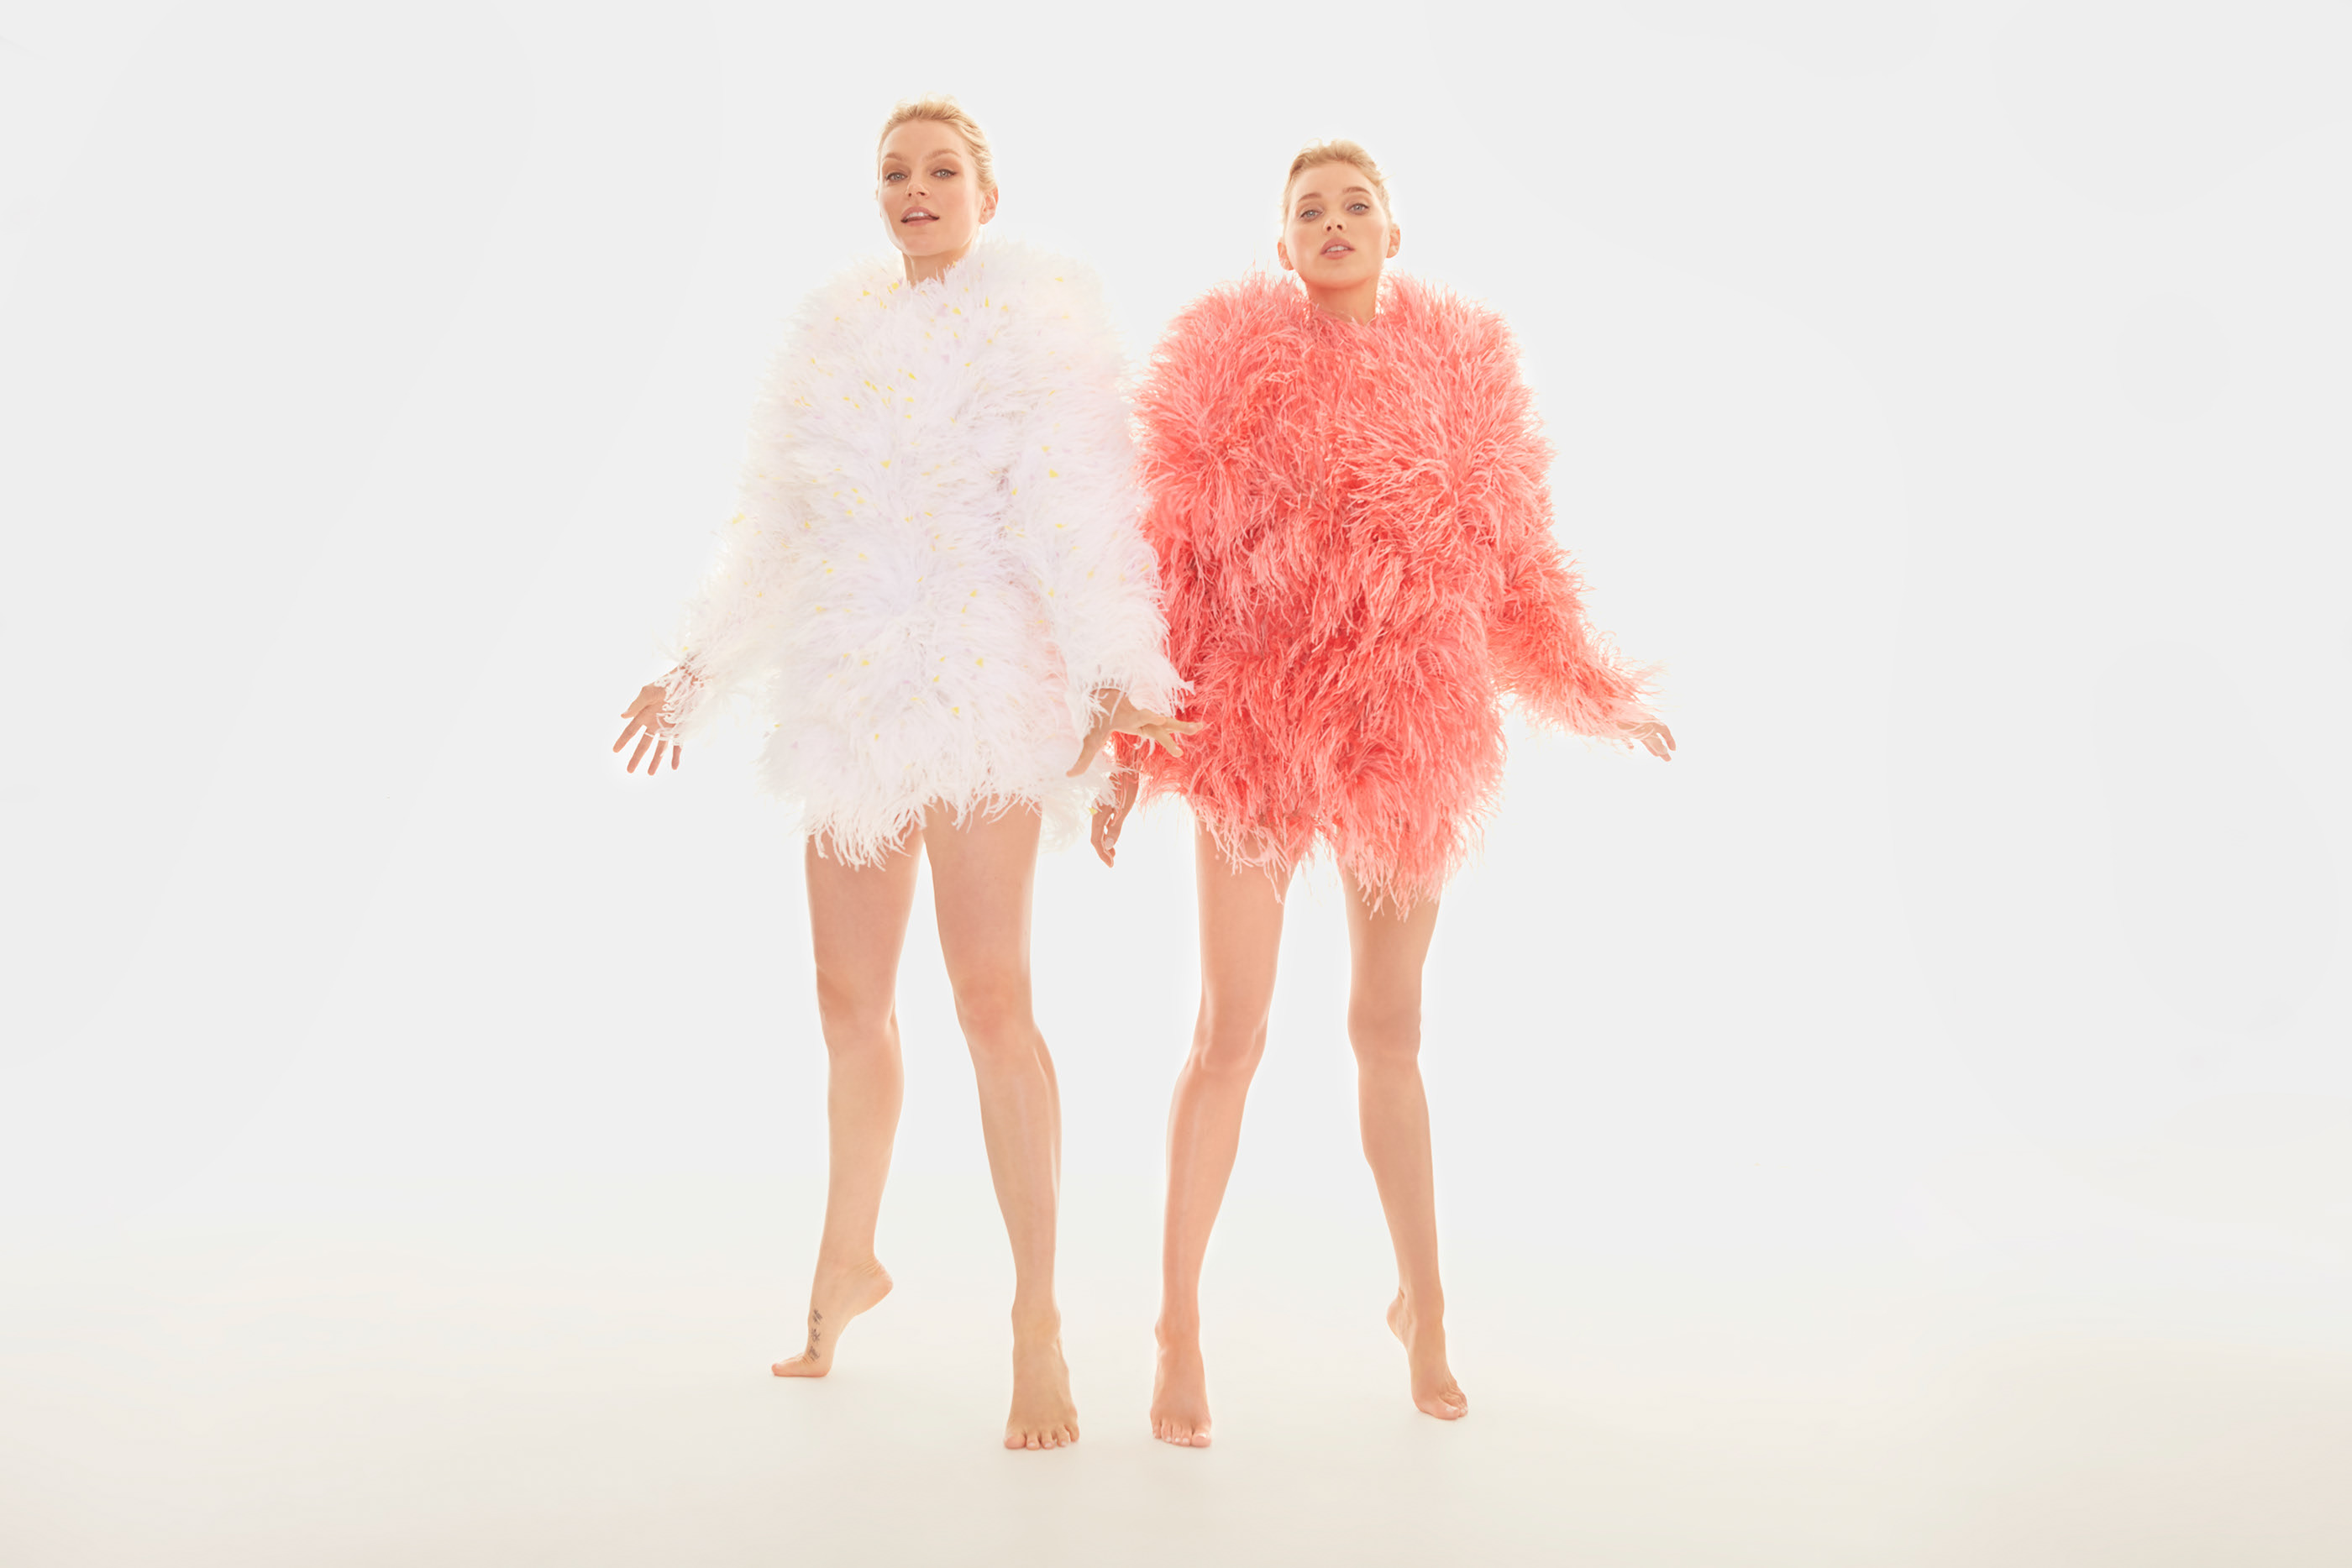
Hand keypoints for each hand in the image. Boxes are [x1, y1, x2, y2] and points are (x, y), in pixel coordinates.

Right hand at [614, 682, 682, 774]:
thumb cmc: (667, 684)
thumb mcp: (648, 693)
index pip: (630, 731)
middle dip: (637, 757)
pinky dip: (676, 756)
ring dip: (655, 761)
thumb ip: (636, 705)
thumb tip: (622, 716)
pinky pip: (678, 745)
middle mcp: (654, 723)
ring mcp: (668, 728)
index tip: (615, 750)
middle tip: (630, 771)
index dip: (623, 740)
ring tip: (650, 773)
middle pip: (644, 744)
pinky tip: (674, 767)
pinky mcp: (681, 729)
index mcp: (644, 714)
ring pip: (660, 748)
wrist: (689, 681)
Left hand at [1067, 689, 1199, 776]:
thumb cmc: (1097, 718)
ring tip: (1201, 727)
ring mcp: (1146, 718)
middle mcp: (1139, 717)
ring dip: (1183, 726)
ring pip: (1167, 722)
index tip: (1157, 716)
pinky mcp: (1151, 720)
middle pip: (1157, 723)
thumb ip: (1082, 759)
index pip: (1138, 717)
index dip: (1147, 717)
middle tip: (1188, 734)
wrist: (1103, 695)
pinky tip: (1195, 728)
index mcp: (1126, 718)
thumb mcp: (1089, 739)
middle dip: (1172, 727)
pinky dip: (1181, 726)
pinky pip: (1167, 724)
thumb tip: (1069, 775)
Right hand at [1090, 769, 1138, 867]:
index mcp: (1099, 814)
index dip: (1102, 854)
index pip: (1096, 840)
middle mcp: (1096, 812)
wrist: (1127, 765)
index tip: (1111, 865)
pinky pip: (1103, 823)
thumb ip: (1116, 827)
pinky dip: (1107, 832)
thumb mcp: (1125, 808)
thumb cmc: (1128, 785)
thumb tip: (1108, 846)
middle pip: (1096, 837)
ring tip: (1113, 853)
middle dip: (1103, 851)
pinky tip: (1112, 837)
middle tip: (1112, 863)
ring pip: (1099, 830)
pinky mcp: (1105, 805)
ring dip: (1105, 843)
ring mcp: (1100, 808)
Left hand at [1617, 717, 1674, 760]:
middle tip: (1667, 759)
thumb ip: (1654, 742)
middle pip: (1655, 736)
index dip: (1670, 740)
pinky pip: (1627, 735)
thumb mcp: (1642, 732)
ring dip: (1650, 746)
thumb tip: (1665, 751)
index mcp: (1649, 721)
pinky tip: (1632, 748)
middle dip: (1662, 748)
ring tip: (1655, 755)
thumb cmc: (1623, 720)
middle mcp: (1641, 722)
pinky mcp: (1618, 727)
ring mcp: (1630, 724)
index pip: (1664, 730)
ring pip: (1643, 736)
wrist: (1602, 710)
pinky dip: (1631, 742)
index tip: (1673, 750)